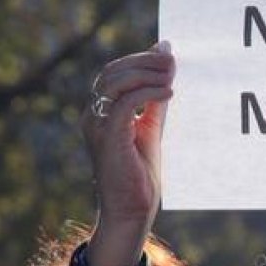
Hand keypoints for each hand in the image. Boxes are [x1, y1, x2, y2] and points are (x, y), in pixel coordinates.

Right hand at [82, 41, 174, 265]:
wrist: (131, 211)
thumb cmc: (139, 174)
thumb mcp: (151, 129)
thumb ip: (155, 100)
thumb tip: (164, 67)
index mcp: (101, 113)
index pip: (115, 72)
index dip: (140, 59)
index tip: (167, 54)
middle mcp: (93, 116)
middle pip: (113, 71)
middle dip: (144, 61)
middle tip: (172, 61)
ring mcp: (97, 126)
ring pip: (116, 82)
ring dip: (147, 73)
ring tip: (171, 76)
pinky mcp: (108, 137)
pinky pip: (125, 102)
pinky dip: (148, 92)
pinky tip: (169, 93)